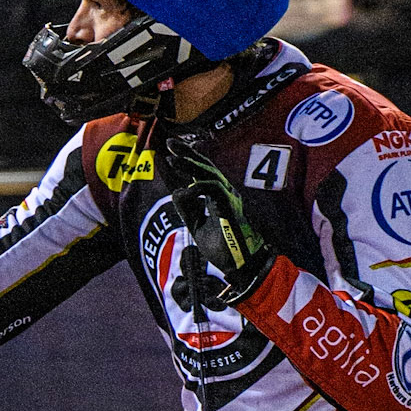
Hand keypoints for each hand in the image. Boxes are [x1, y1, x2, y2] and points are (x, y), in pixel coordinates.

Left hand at [162, 138, 276, 303]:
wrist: (240, 268)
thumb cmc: (224, 249)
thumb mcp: (198, 226)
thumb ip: (188, 208)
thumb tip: (177, 190)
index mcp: (218, 196)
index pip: (202, 172)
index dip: (188, 157)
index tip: (171, 148)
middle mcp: (226, 194)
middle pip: (206, 166)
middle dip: (188, 153)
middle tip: (170, 143)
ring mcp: (230, 199)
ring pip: (210, 174)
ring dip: (191, 165)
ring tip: (173, 160)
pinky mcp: (231, 208)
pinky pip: (215, 190)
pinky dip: (199, 188)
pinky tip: (187, 191)